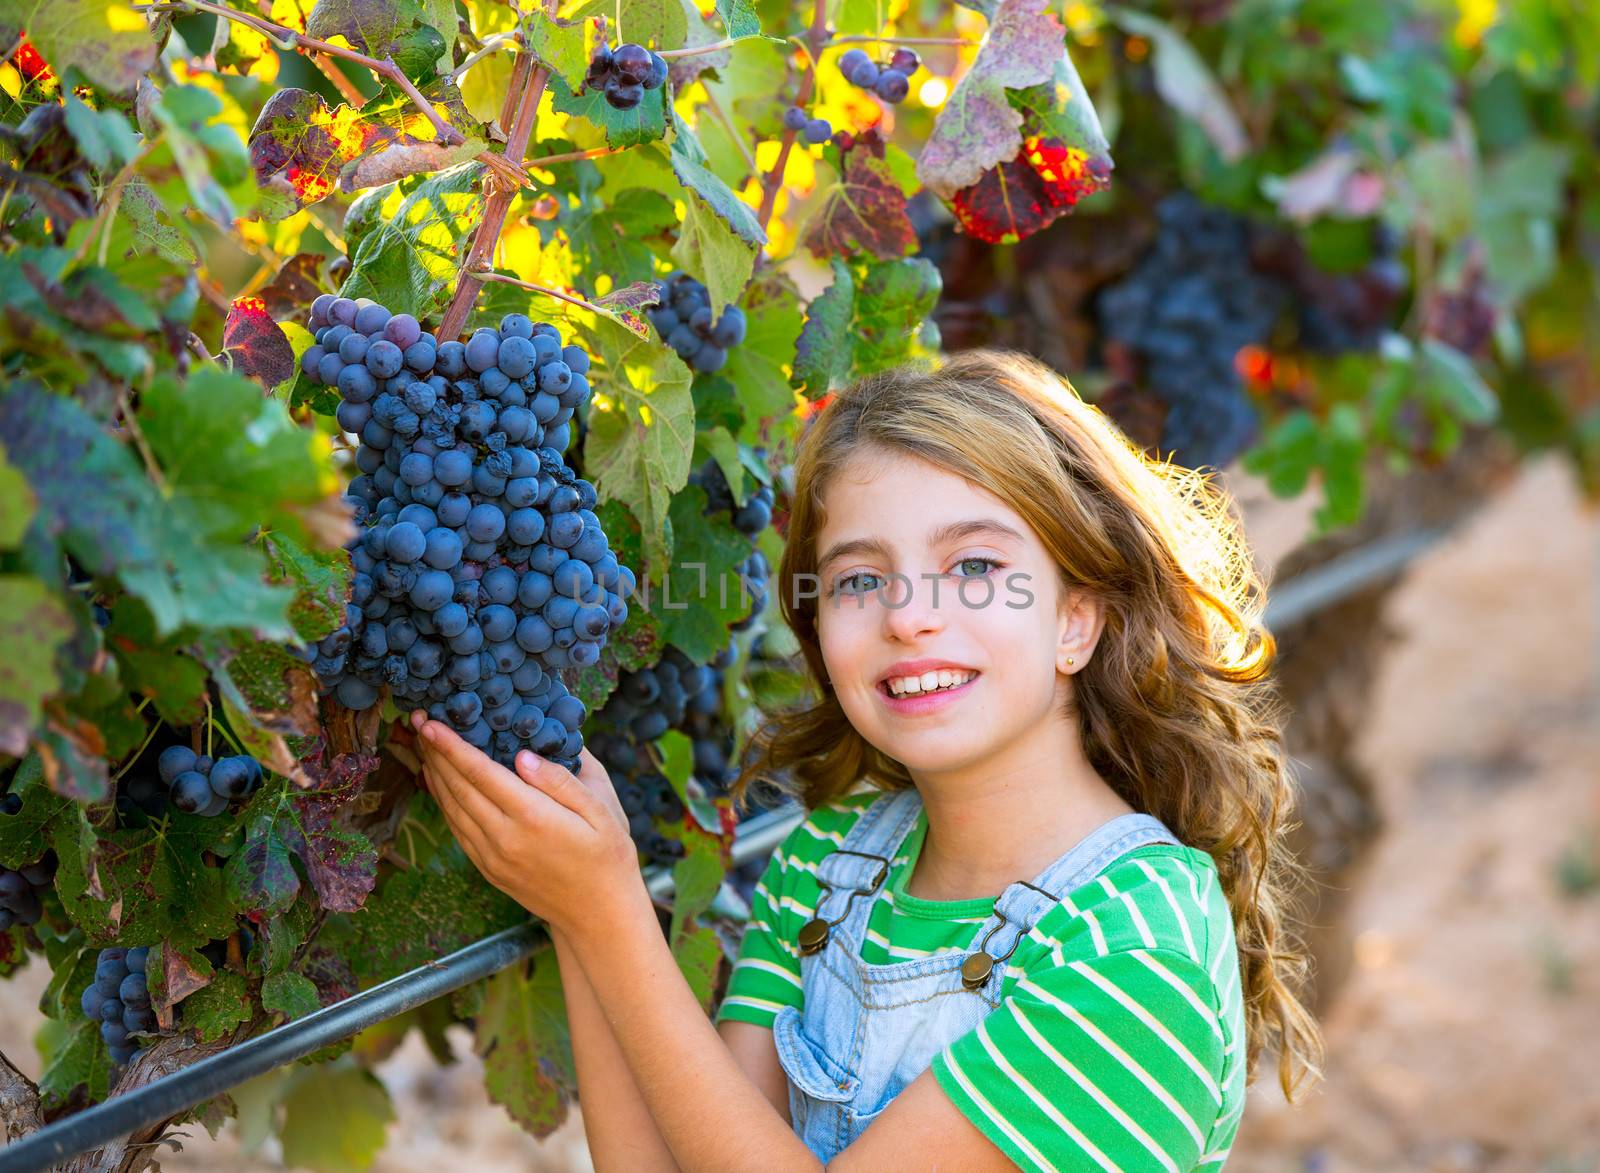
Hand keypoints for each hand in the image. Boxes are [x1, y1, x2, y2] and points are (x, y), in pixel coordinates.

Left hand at [408, 710, 642, 937]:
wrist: (599, 914)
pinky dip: (443, 802)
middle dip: (434, 752)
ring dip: (434, 775)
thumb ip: (561, 779)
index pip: (480, 773)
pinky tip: (440, 783)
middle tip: (418, 722)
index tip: (430, 722)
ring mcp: (492, 857)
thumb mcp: (602, 808)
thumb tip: (523, 755)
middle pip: (458, 787)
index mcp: (533, 817)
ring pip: (451, 809)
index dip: (451, 745)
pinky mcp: (488, 869)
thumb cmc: (608, 854)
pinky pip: (457, 829)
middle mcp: (504, 838)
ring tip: (423, 745)